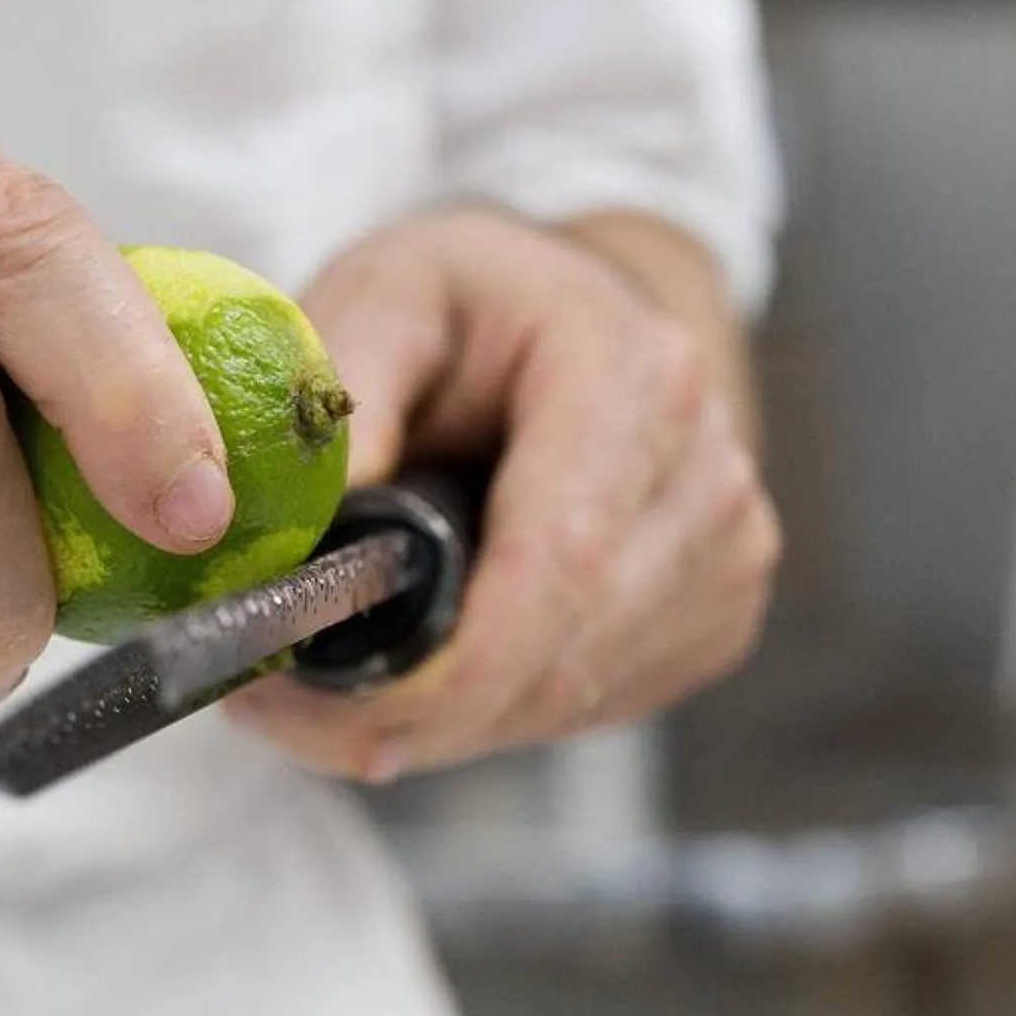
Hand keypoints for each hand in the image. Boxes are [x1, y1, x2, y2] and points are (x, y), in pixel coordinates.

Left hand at [222, 208, 779, 781]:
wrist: (588, 318)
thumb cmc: (478, 309)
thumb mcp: (385, 295)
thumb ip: (343, 390)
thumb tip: (310, 526)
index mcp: (632, 377)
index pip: (563, 561)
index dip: (458, 667)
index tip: (344, 713)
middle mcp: (705, 472)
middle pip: (565, 654)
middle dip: (421, 709)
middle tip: (287, 707)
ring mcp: (728, 553)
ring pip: (573, 699)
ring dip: (450, 721)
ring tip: (345, 679)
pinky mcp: (721, 614)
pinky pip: (596, 706)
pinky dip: (500, 711)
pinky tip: (445, 658)